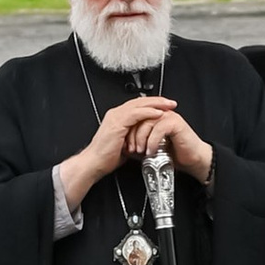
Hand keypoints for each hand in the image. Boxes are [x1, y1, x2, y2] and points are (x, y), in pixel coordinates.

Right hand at [55, 95, 211, 211]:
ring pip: (139, 104)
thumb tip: (146, 140)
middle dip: (157, 100)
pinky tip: (158, 113)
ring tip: (168, 105)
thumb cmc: (106, 157)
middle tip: (171, 102)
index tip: (165, 107)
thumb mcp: (125, 145)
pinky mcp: (117, 123)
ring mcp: (115, 117)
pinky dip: (148, 112)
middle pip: (139, 101)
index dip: (152, 104)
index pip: (137, 106)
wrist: (93, 163)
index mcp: (117, 118)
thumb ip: (135, 138)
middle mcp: (115, 114)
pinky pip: (136, 114)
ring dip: (156, 104)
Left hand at [126, 103, 213, 186]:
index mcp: (153, 116)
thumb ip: (139, 142)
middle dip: (131, 135)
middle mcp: (160, 114)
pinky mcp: (175, 123)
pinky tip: (151, 151)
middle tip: (130, 149)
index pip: (134, 117)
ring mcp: (168, 116)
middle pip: (139, 118)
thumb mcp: (151, 147)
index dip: (127, 131)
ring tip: (140, 151)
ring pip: (147, 122)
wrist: (192, 160)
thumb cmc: (174, 154)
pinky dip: (152, 141)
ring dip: (141, 138)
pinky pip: (158, 129)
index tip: (124, 145)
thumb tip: (124, 145)